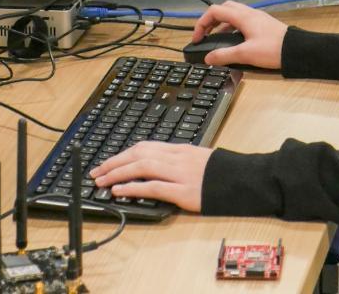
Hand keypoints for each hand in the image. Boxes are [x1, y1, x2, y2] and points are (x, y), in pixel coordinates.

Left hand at [90, 143, 210, 211]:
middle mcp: (177, 157)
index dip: (122, 154)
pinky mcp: (183, 191)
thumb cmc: (221, 171)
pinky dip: (134, 188)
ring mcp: (180, 173)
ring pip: (142, 166)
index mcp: (179, 148)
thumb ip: (177, 160)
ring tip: (102, 181)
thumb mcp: (197, 158)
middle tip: (96, 172)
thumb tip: (156, 166)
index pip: (144, 146)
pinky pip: (153, 187)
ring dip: (118, 173)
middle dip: (114, 162)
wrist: (242, 179)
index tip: (108, 162)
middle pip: (138, 153)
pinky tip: (120, 191)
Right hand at [192, 0, 287, 69]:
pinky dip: (233, 28)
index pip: (215, 11)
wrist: (297, 50)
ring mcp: (257, 18)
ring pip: (234, 14)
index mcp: (243, 16)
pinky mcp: (263, 25)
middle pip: (224, 8)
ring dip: (222, 24)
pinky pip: (243, 21)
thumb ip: (225, 55)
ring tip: (217, 40)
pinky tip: (234, 42)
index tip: (197, 38)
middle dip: (211, 20)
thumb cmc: (272, 50)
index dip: (202, 23)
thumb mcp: (246, 54)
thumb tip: (208, 58)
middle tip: (205, 34)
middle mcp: (249, 13)